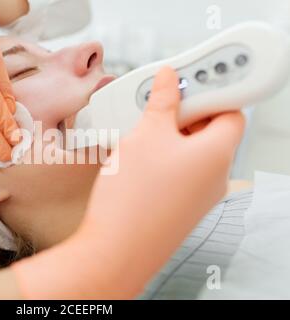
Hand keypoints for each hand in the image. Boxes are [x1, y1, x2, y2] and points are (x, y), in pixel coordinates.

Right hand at [12, 67, 244, 298]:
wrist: (115, 250)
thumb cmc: (135, 197)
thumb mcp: (147, 134)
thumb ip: (162, 101)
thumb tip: (169, 80)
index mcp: (218, 153)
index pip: (231, 109)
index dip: (211, 91)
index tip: (188, 81)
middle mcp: (215, 176)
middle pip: (209, 129)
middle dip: (183, 111)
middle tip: (156, 103)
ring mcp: (198, 195)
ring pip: (190, 151)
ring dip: (169, 134)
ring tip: (140, 130)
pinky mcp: (179, 206)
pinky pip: (178, 172)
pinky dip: (163, 158)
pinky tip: (137, 157)